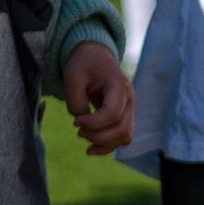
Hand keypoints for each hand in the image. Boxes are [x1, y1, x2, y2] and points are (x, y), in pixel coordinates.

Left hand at [61, 39, 133, 153]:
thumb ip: (76, 101)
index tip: (76, 121)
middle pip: (121, 129)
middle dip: (97, 136)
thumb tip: (82, 123)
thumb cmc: (83, 64)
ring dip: (104, 143)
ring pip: (125, 136)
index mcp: (119, 85)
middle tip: (77, 130)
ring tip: (84, 137)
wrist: (95, 56)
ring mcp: (130, 108)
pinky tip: (91, 148)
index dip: (93, 123)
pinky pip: (122, 137)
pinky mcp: (125, 115)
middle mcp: (130, 98)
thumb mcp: (73, 77)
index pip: (112, 114)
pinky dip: (108, 146)